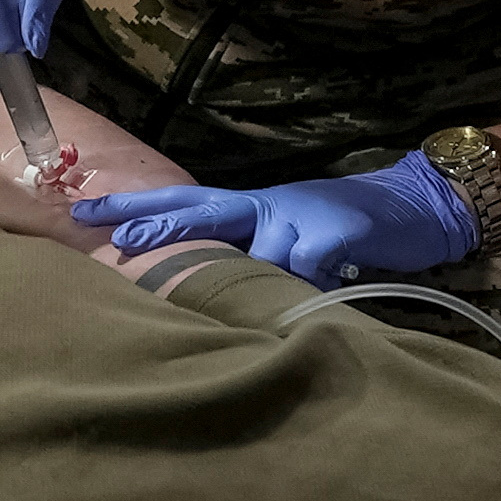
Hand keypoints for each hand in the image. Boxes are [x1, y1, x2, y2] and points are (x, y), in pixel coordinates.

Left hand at [69, 151, 480, 288]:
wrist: (415, 208)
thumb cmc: (345, 233)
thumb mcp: (291, 243)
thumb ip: (251, 260)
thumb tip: (198, 292)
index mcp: (251, 208)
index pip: (184, 204)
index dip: (137, 208)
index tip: (85, 213)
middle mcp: (268, 204)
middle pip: (203, 207)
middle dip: (159, 222)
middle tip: (117, 236)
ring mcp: (302, 212)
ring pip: (262, 254)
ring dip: (259, 280)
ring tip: (260, 296)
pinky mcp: (339, 228)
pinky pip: (309, 267)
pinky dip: (309, 286)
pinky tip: (316, 294)